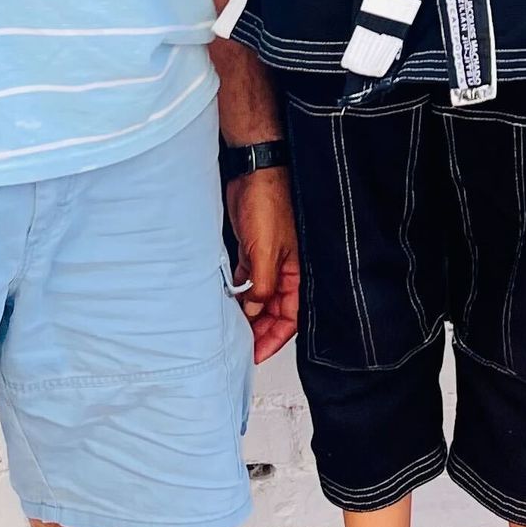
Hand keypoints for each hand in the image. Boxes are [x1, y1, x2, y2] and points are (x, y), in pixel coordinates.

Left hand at [226, 168, 298, 361]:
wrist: (255, 173)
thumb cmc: (269, 203)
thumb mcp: (266, 251)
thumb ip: (262, 285)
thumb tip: (256, 310)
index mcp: (296, 272)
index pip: (290, 316)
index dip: (274, 338)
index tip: (257, 353)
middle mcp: (285, 269)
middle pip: (275, 311)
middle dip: (261, 331)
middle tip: (241, 346)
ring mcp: (269, 260)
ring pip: (260, 298)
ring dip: (249, 314)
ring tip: (232, 329)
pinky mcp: (254, 250)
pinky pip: (248, 281)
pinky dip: (240, 294)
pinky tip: (229, 304)